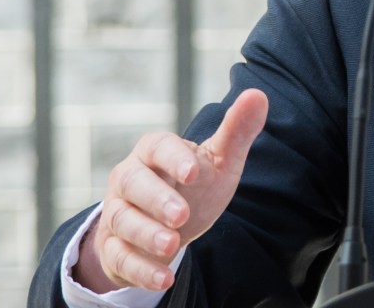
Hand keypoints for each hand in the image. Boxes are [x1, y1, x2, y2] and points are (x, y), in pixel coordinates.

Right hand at [75, 89, 269, 291]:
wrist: (162, 223)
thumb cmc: (192, 185)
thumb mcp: (218, 160)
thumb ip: (236, 131)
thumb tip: (257, 95)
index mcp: (154, 152)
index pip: (158, 146)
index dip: (174, 158)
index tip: (194, 171)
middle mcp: (129, 179)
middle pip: (132, 183)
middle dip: (155, 199)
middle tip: (180, 215)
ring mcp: (118, 213)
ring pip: (123, 221)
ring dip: (146, 234)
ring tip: (172, 245)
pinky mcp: (115, 247)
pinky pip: (121, 257)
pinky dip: (141, 269)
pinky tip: (164, 279)